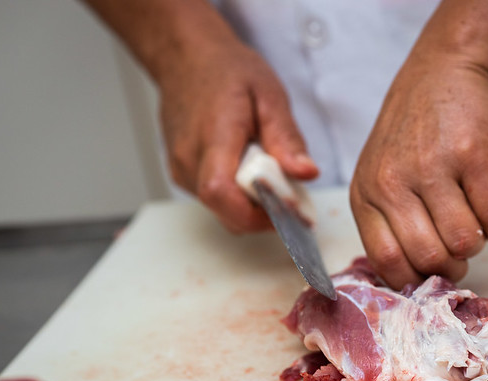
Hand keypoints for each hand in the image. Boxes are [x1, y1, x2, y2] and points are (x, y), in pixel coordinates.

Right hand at [158, 38, 317, 232]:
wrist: (188, 59)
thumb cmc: (227, 72)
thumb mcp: (269, 96)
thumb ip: (287, 138)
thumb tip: (306, 173)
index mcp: (213, 135)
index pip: (220, 191)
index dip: (254, 212)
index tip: (287, 208)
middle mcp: (189, 158)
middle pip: (225, 209)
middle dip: (263, 214)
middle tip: (290, 197)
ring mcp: (180, 169)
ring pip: (221, 210)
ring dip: (252, 207)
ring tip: (272, 179)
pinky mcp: (181, 175)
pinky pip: (214, 201)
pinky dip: (238, 198)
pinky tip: (251, 175)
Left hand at [350, 53, 487, 288]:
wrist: (442, 70)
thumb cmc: (411, 132)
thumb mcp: (379, 174)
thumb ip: (386, 221)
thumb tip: (411, 279)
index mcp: (365, 194)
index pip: (385, 261)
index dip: (414, 279)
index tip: (430, 275)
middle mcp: (392, 182)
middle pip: (428, 257)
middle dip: (452, 267)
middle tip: (459, 254)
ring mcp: (432, 167)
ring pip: (464, 242)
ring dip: (477, 245)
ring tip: (475, 228)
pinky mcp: (472, 155)